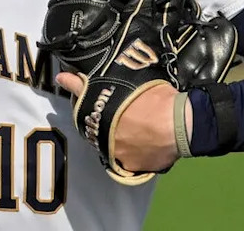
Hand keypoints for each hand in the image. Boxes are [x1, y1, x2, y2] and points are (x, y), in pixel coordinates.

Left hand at [57, 72, 191, 172]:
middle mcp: (102, 131)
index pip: (81, 91)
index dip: (72, 84)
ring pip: (106, 143)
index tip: (62, 79)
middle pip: (91, 122)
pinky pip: (125, 159)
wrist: (180, 125)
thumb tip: (108, 78)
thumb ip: (118, 84)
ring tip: (129, 129)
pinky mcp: (127, 165)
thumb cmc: (161, 99)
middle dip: (95, 116)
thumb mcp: (137, 81)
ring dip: (112, 136)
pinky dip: (130, 152)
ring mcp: (113, 150)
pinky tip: (141, 145)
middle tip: (106, 110)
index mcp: (103, 106)